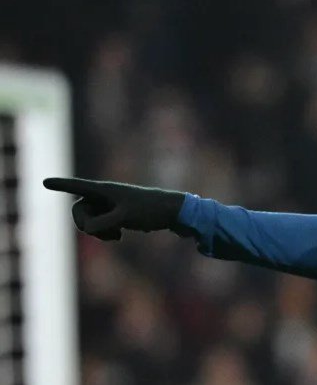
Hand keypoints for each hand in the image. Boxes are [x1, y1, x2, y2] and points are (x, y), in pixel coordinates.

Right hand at [43, 178, 185, 240]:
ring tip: (116, 235)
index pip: (78, 186)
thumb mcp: (124, 217)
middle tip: (103, 233)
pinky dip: (104, 233)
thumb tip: (87, 228)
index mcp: (105, 189)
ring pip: (88, 221)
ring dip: (97, 232)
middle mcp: (104, 195)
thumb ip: (102, 223)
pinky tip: (120, 235)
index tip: (44, 182)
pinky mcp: (114, 214)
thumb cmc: (149, 210)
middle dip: (85, 224)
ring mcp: (108, 205)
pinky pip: (98, 226)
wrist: (170, 212)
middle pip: (78, 210)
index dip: (61, 185)